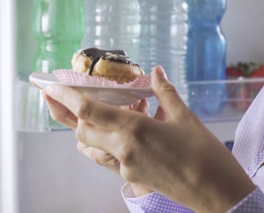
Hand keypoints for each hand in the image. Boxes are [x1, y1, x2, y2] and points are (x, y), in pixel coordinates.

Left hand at [43, 66, 254, 211]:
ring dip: (86, 129)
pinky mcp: (130, 177)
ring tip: (94, 111)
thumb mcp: (185, 117)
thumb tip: (156, 71)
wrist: (215, 192)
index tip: (48, 87)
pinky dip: (104, 142)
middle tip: (62, 96)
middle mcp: (123, 149)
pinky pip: (106, 158)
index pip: (87, 111)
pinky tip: (118, 131)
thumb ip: (164, 92)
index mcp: (134, 129)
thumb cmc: (204, 153)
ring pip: (90, 146)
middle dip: (69, 113)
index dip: (64, 98)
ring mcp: (124, 166)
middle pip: (82, 129)